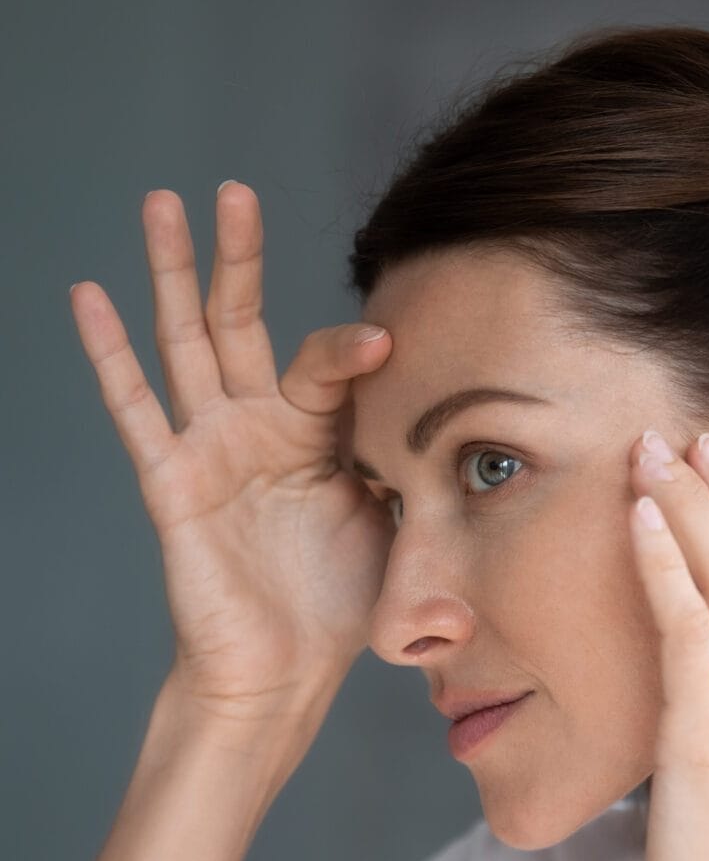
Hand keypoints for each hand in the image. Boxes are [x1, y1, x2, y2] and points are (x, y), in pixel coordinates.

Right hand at [69, 183, 394, 719]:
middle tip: (234, 189)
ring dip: (171, 274)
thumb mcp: (394, 522)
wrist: (284, 671)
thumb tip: (467, 423)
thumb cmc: (338, 604)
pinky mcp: (173, 481)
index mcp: (316, 435)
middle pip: (243, 323)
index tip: (391, 341)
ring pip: (186, 344)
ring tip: (162, 204)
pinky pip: (137, 410)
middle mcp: (259, 428)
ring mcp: (212, 448)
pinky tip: (89, 295)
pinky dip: (110, 354)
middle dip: (238, 257)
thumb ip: (412, 464)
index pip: (328, 364)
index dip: (354, 350)